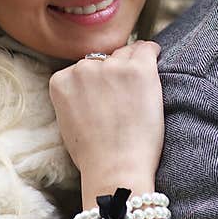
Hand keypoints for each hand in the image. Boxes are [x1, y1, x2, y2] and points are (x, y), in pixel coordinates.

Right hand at [49, 41, 163, 207]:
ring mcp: (111, 67)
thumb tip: (90, 83)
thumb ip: (75, 95)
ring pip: (127, 54)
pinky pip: (148, 49)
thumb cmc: (95, 154)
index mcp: (62, 79)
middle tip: (125, 100)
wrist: (116, 169)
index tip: (107, 98)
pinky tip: (156, 63)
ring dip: (133, 67)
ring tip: (139, 93)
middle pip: (105, 59)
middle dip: (115, 74)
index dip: (98, 83)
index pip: (84, 67)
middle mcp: (83, 67)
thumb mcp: (68, 120)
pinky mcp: (138, 69)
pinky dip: (154, 54)